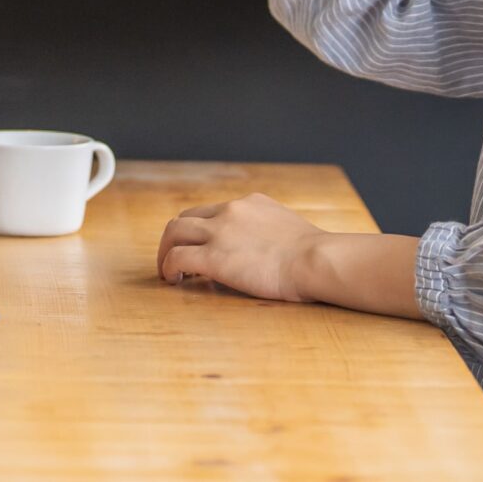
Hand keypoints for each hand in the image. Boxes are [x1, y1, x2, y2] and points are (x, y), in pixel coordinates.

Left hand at [156, 192, 321, 302]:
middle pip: (186, 217)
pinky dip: (169, 267)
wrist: (316, 260)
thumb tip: (268, 251)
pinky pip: (177, 257)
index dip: (201, 230)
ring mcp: (220, 232)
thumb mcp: (289, 229)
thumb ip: (270, 233)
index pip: (212, 211)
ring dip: (166, 251)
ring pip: (174, 232)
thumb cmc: (315, 255)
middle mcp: (230, 211)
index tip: (201, 248)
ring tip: (169, 273)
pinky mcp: (213, 257)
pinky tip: (174, 280)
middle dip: (176, 238)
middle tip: (175, 259)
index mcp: (250, 203)